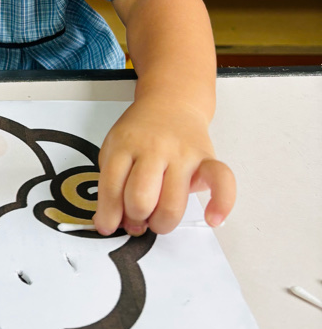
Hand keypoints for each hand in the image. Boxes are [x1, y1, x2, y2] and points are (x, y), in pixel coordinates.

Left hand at [93, 100, 235, 235]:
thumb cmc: (141, 132)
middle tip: (137, 217)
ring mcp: (182, 153)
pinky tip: (213, 218)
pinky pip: (222, 182)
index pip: (111, 188)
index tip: (107, 226)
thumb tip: (116, 222)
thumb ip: (112, 183)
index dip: (108, 215)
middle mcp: (154, 149)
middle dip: (136, 219)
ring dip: (161, 223)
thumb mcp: (115, 148)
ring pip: (171, 204)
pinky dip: (221, 204)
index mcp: (124, 145)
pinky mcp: (207, 158)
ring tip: (158, 218)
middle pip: (140, 199)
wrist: (171, 102)